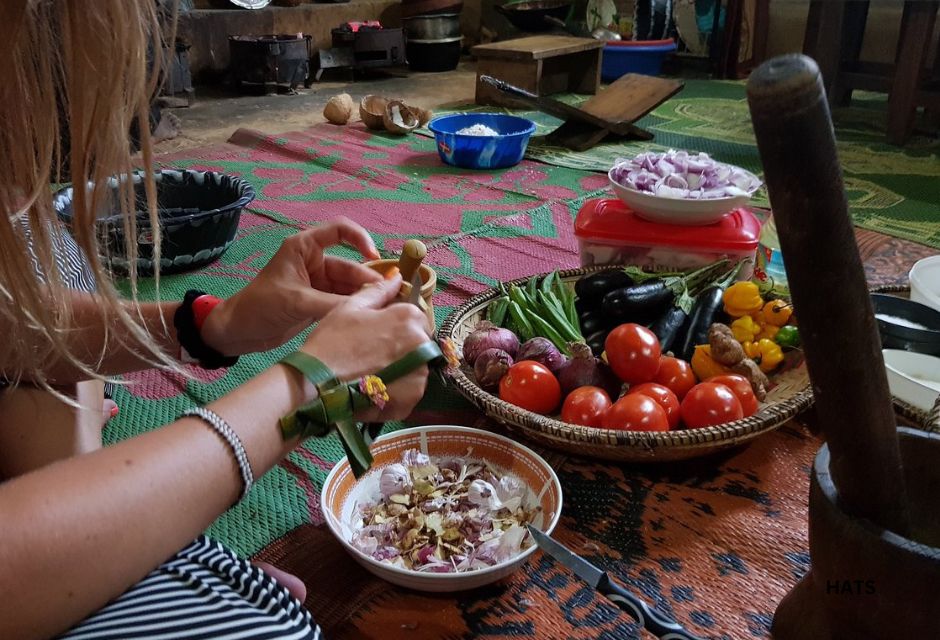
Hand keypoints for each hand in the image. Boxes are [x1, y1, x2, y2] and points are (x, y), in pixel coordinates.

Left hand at [202, 218, 382, 355]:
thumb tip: (367, 308)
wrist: (238, 332)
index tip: (375, 257)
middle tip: (391, 295)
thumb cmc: (259, 306)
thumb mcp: (296, 302)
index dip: (361, 239)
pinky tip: (372, 316)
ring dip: (365, 295)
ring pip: (350, 286)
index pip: (340, 230)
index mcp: (304, 248)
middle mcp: (314, 261)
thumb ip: (332, 304)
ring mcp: (319, 283)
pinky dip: (357, 307)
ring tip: (386, 308)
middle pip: (350, 265)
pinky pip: (344, 301)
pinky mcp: (320, 302)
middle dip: (369, 279)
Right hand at [302, 274, 430, 420]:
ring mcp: (419, 374)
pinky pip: (410, 389)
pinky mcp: (412, 398)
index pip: (414, 316)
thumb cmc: (332, 341)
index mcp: (409, 317)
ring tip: (372, 372)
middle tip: (371, 354)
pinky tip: (375, 387)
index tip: (377, 333)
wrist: (317, 383)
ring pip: (415, 366)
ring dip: (400, 368)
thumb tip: (397, 277)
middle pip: (417, 342)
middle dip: (400, 346)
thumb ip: (380, 291)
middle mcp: (421, 344)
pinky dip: (396, 389)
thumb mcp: (352, 307)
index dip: (395, 323)